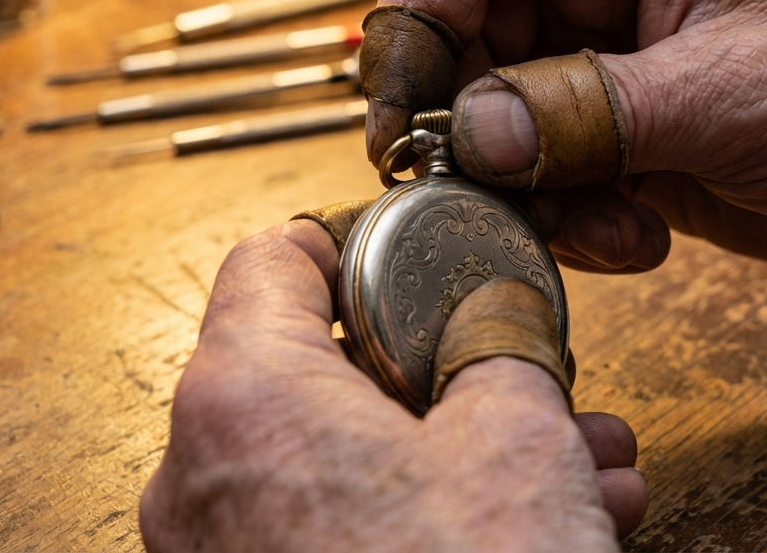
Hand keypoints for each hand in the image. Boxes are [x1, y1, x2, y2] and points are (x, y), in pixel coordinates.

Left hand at [140, 220, 647, 550]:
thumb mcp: (515, 439)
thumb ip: (495, 341)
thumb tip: (494, 314)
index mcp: (239, 395)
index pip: (269, 261)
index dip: (348, 242)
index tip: (401, 251)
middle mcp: (198, 476)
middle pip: (315, 367)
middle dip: (438, 369)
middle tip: (514, 372)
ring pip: (340, 460)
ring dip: (452, 448)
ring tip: (568, 459)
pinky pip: (331, 532)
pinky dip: (417, 516)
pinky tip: (528, 523)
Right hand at [364, 0, 766, 279]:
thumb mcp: (736, 95)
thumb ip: (590, 113)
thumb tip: (466, 137)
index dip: (414, 29)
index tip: (402, 127)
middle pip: (460, 35)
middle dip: (472, 132)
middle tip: (499, 201)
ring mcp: (594, 41)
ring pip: (485, 113)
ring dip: (527, 190)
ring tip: (607, 226)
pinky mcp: (604, 112)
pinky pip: (532, 164)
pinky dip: (564, 214)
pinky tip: (636, 232)